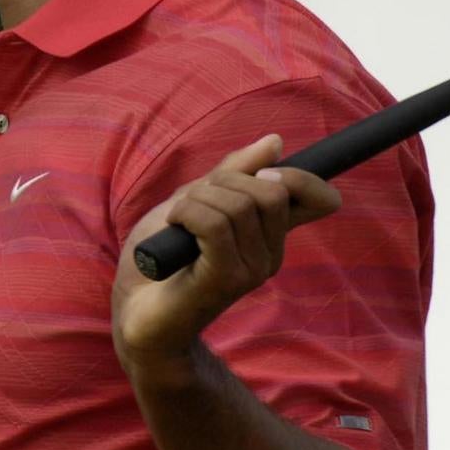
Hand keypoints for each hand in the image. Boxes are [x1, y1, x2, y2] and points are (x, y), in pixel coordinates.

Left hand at [113, 134, 340, 370]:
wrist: (135, 307)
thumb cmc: (165, 255)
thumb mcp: (198, 198)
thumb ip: (236, 172)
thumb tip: (275, 142)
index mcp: (270, 235)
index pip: (313, 200)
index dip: (302, 178)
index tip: (268, 172)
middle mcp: (270, 255)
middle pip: (271, 191)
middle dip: (225, 182)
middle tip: (193, 203)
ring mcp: (252, 270)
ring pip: (239, 205)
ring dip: (197, 200)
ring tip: (178, 223)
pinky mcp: (227, 280)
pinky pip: (215, 224)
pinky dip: (187, 215)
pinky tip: (175, 230)